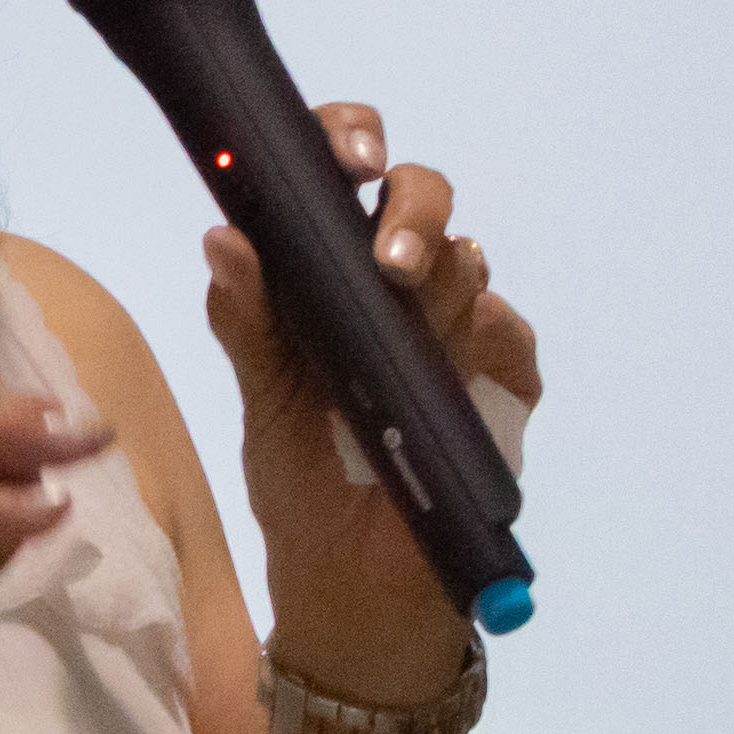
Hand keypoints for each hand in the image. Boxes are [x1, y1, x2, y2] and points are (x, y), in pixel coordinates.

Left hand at [203, 101, 544, 708]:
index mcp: (325, 274)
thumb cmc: (302, 488)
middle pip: (420, 196)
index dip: (348, 140)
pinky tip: (466, 364)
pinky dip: (490, 337)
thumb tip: (222, 237)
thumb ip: (247, 322)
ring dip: (441, 275)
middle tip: (390, 253)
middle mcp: (394, 285)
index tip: (347, 152)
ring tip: (412, 315)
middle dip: (411, 204)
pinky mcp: (503, 377)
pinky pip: (510, 332)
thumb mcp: (263, 404)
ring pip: (466, 258)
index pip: (340, 175)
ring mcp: (454, 327)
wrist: (360, 593)